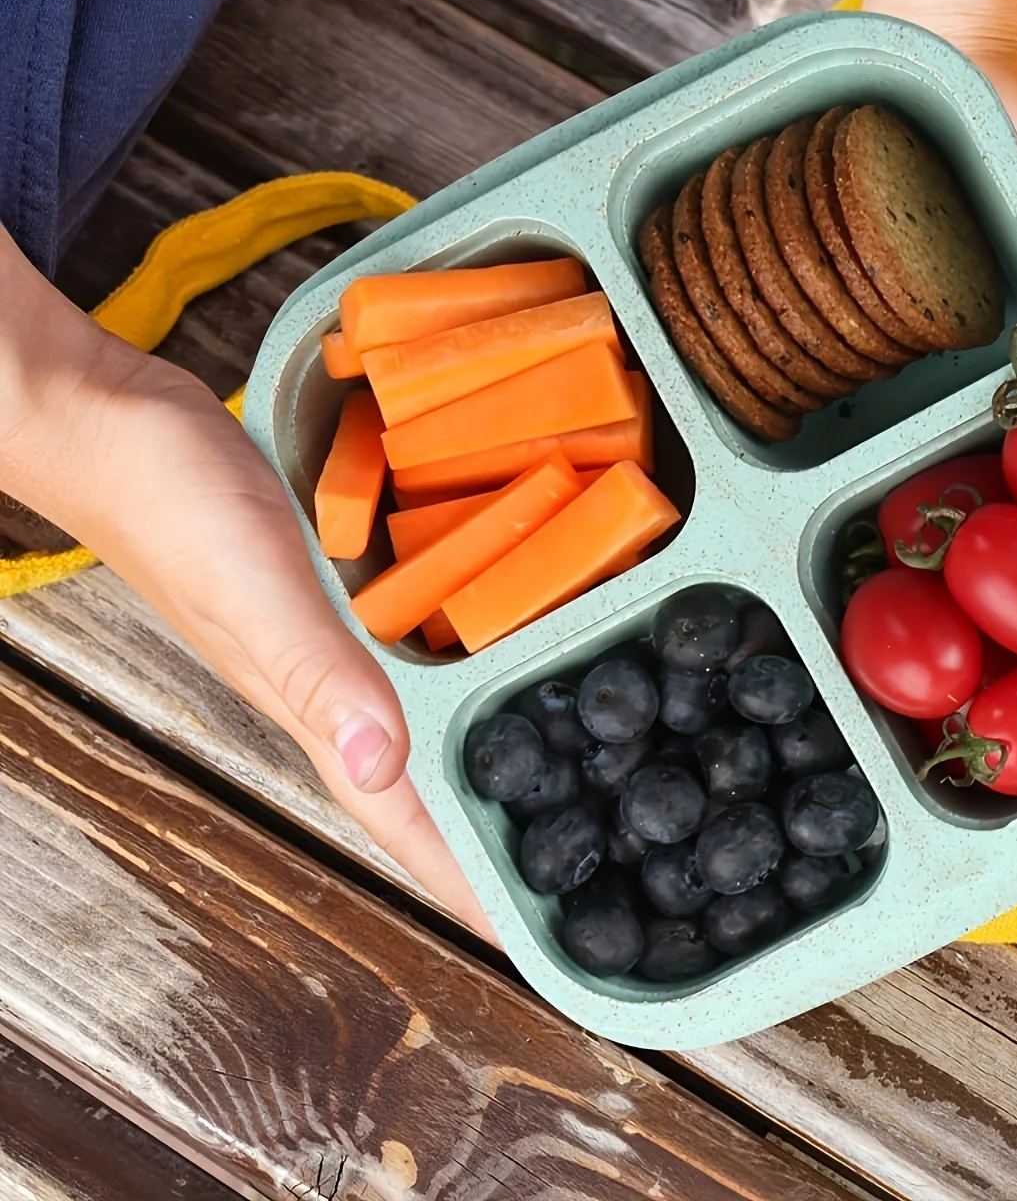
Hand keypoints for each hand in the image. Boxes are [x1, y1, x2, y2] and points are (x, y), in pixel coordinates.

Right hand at [0, 232, 493, 938]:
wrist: (108, 417)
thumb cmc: (170, 499)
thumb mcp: (257, 584)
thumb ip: (316, 671)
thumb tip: (385, 765)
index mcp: (311, 703)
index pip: (398, 818)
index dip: (461, 880)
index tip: (530, 941)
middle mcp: (325, 682)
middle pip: (418, 784)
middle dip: (484, 836)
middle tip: (567, 868)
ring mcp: (327, 636)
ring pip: (417, 717)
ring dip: (476, 757)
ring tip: (554, 778)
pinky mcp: (331, 584)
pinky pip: (407, 643)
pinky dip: (456, 663)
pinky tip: (493, 644)